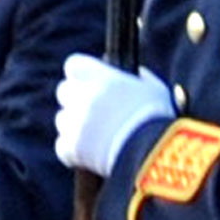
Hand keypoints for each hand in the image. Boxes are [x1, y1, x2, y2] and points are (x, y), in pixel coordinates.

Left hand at [54, 54, 175, 178]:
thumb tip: (134, 75)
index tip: (89, 82)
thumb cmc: (158, 120)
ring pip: (62, 119)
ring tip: (96, 137)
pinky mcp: (71, 148)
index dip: (81, 74)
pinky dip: (73, 151)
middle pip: (64, 91)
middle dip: (75, 100)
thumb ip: (138, 78)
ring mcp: (75, 122)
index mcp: (103, 78)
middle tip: (93, 112)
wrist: (153, 154)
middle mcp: (84, 97)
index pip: (74, 65)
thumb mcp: (154, 90)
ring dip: (74, 126)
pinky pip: (62, 146)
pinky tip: (90, 155)